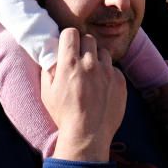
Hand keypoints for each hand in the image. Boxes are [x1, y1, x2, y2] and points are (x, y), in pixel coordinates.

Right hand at [41, 28, 126, 162]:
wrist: (88, 136)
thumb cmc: (64, 115)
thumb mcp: (47, 92)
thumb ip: (49, 69)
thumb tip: (51, 54)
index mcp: (69, 63)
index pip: (70, 32)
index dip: (68, 38)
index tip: (68, 46)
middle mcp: (89, 63)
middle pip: (88, 39)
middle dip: (83, 47)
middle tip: (80, 60)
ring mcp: (107, 71)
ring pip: (103, 52)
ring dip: (97, 59)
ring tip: (92, 75)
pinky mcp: (120, 81)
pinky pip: (114, 68)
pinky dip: (109, 74)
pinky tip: (102, 88)